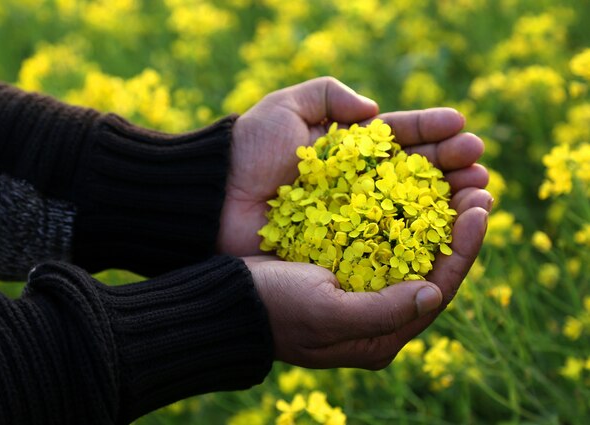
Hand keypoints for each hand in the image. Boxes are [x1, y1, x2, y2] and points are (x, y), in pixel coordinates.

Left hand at [218, 76, 488, 255]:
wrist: (212, 199)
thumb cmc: (246, 149)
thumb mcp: (286, 106)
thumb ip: (329, 95)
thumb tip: (373, 110)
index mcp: (347, 149)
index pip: (398, 137)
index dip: (431, 132)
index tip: (462, 128)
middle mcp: (356, 184)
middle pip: (413, 174)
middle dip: (450, 167)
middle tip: (480, 165)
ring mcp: (351, 218)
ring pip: (408, 209)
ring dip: (446, 202)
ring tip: (478, 193)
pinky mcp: (342, 248)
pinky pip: (386, 242)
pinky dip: (419, 238)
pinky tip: (448, 231)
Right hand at [245, 190, 489, 369]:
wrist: (230, 297)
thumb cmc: (275, 307)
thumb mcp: (327, 314)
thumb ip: (384, 312)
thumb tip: (433, 293)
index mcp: (381, 334)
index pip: (438, 290)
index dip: (463, 249)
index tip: (479, 208)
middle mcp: (378, 313)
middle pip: (431, 268)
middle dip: (456, 228)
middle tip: (478, 186)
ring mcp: (362, 287)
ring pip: (411, 248)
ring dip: (433, 214)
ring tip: (455, 179)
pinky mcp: (345, 264)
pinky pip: (384, 236)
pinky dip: (400, 211)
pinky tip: (411, 185)